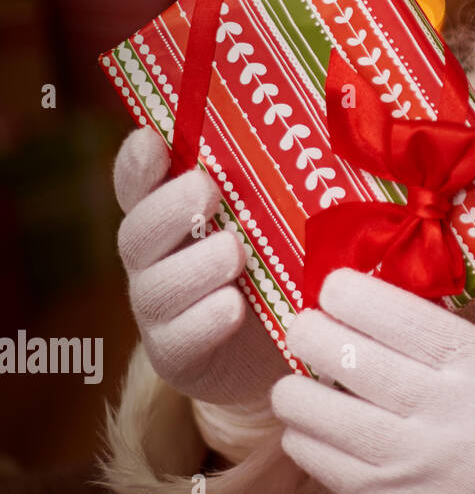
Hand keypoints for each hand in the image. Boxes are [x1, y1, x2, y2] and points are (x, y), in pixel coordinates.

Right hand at [114, 126, 286, 403]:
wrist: (296, 350)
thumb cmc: (291, 269)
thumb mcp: (288, 224)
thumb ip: (282, 186)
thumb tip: (318, 133)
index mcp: (174, 221)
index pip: (139, 186)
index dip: (138, 165)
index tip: (153, 141)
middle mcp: (157, 263)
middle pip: (137, 234)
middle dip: (168, 209)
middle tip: (206, 190)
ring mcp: (162, 314)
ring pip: (155, 288)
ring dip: (193, 265)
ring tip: (233, 251)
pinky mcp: (179, 359)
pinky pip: (178, 341)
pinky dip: (204, 321)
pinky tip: (232, 306)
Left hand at [270, 268, 474, 493]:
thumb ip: (445, 339)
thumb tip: (372, 307)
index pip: (397, 315)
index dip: (350, 294)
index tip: (334, 287)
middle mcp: (441, 406)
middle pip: (347, 356)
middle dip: (310, 333)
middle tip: (306, 329)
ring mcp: (411, 456)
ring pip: (319, 409)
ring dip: (293, 389)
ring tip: (298, 383)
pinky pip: (319, 459)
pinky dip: (303, 436)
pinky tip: (311, 425)